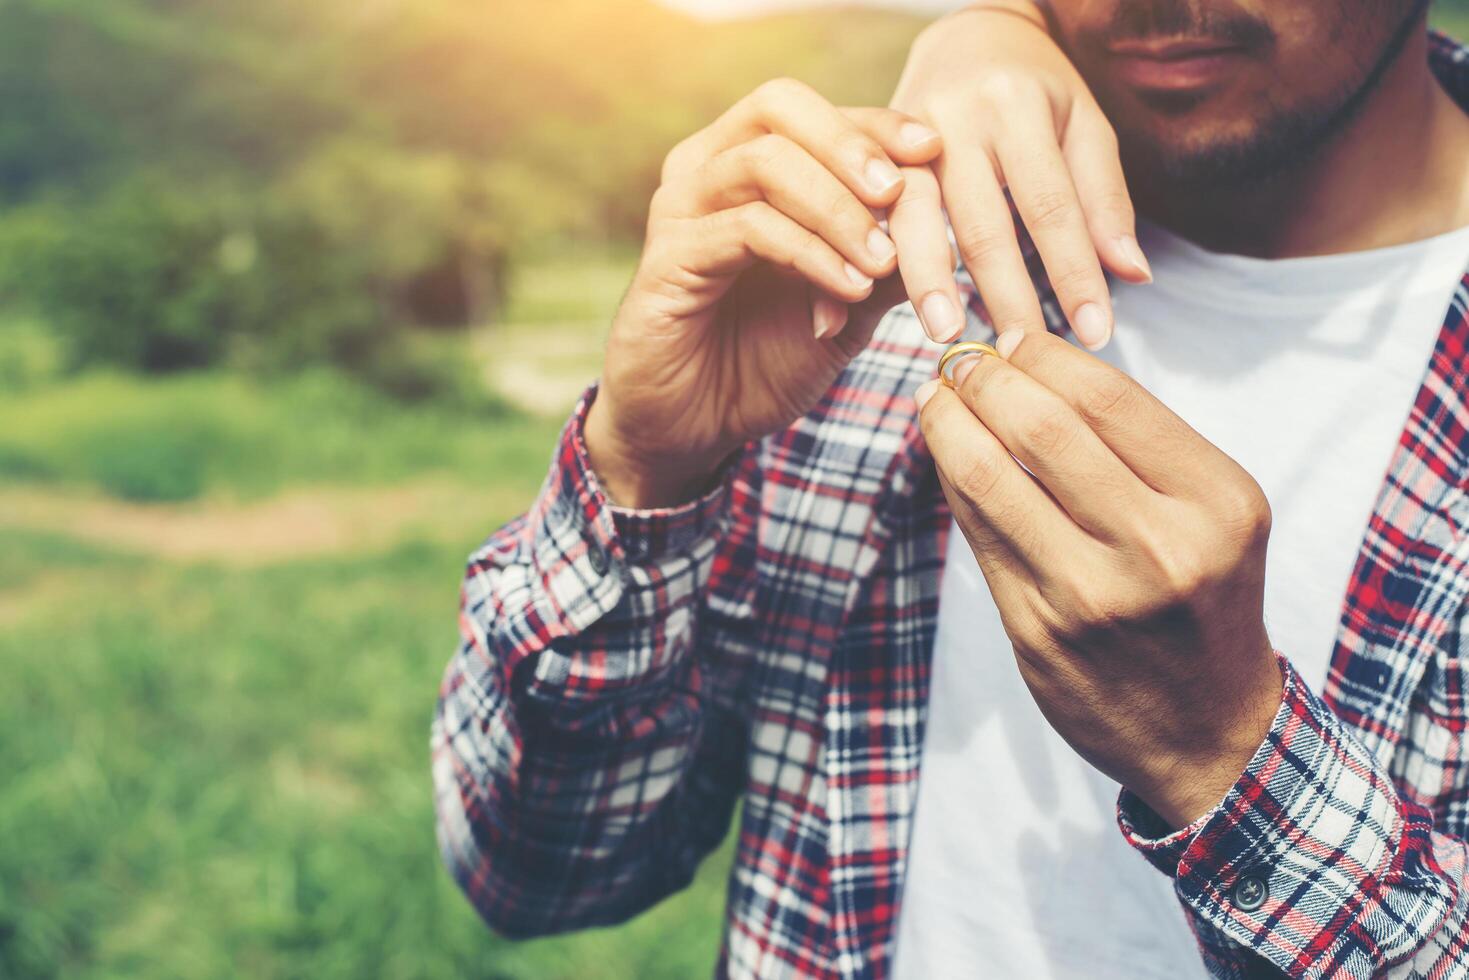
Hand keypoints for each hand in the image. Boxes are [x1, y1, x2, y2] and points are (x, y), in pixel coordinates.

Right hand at [587, 79, 954, 507]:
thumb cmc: (765, 358)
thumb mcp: (847, 303)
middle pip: (779, 105)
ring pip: (765, 162)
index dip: (876, 123)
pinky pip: (748, 228)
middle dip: (851, 145)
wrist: (696, 425)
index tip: (933, 152)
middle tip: (899, 193)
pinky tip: (850, 291)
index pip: (815, 111)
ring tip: (882, 262)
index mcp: (744, 162)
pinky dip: (810, 254)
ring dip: (837, 209)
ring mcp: (680, 207)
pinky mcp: (668, 256)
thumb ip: (889, 258)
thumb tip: (950, 220)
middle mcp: (704, 168)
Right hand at [891, 2, 1152, 348]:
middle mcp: (954, 117)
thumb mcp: (1084, 127)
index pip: (1051, 205)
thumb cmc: (1037, 90)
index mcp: (1017, 105)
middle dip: (1002, 292)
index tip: (1096, 333)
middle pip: (980, 220)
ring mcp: (901, 135)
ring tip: (944, 335)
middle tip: (1018, 354)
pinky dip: (858, 260)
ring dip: (926, 282)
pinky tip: (855, 307)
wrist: (965, 36)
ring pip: (912, 217)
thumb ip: (1105, 201)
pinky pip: (862, 213)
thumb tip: (1133, 276)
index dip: (1074, 273)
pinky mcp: (865, 153)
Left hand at [915, 331, 1283, 827]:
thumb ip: (1135, 444)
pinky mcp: (1038, 632)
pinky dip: (952, 480)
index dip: (1040, 354)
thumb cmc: (1203, 598)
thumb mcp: (1211, 514)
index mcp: (1216, 503)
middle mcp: (1159, 548)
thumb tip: (1027, 360)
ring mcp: (1092, 596)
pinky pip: (977, 534)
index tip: (1008, 337)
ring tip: (933, 397)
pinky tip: (944, 454)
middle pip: (1042, 428)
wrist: (1208, 731)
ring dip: (947, 424)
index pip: (1107, 396)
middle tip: (957, 358)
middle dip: (984, 378)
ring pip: (991, 478)